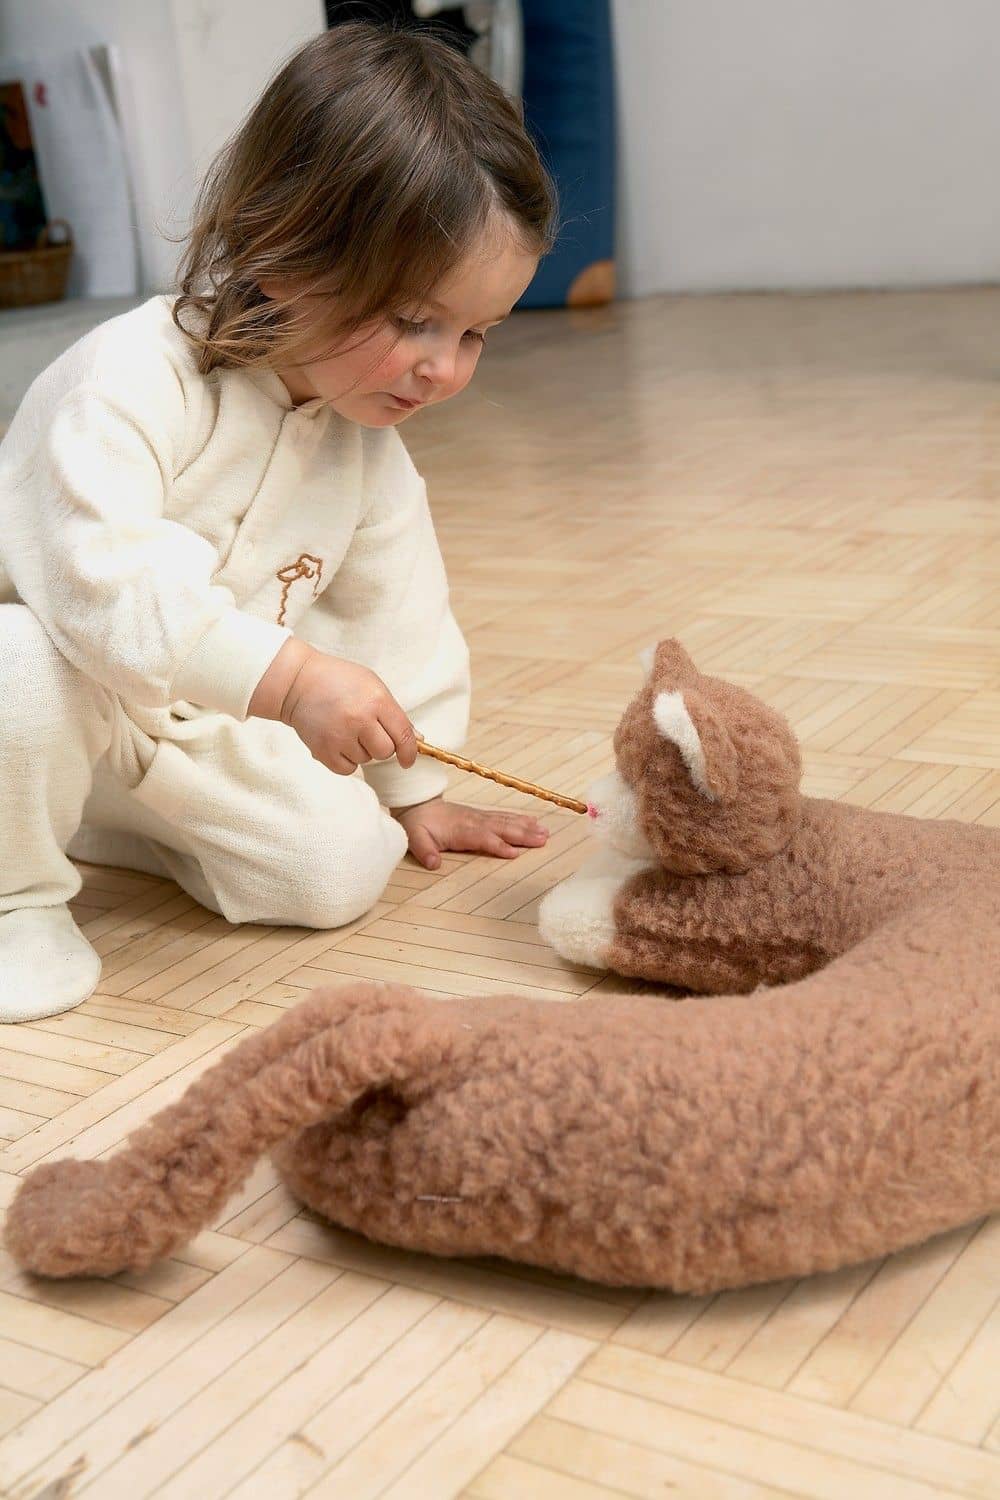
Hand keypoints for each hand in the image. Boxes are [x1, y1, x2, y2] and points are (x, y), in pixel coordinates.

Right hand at [249, 639, 415, 775]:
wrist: (297, 682)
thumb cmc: (339, 680)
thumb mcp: (372, 685)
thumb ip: (395, 713)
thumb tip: (417, 739)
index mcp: (377, 701)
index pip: (404, 735)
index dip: (410, 752)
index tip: (408, 760)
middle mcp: (360, 720)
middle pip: (386, 752)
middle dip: (382, 746)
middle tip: (368, 732)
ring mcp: (340, 736)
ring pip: (366, 760)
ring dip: (361, 750)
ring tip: (346, 729)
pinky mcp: (323, 750)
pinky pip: (347, 769)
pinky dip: (346, 760)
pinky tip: (338, 741)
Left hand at [394, 797, 549, 870]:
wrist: (417, 804)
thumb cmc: (417, 824)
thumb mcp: (415, 838)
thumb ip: (424, 851)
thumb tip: (433, 864)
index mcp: (460, 829)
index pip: (483, 838)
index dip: (498, 845)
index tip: (515, 853)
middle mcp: (474, 821)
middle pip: (501, 828)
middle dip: (522, 834)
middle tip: (542, 839)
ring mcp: (479, 817)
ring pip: (506, 821)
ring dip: (526, 827)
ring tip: (545, 833)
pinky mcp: (481, 816)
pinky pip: (503, 817)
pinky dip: (520, 819)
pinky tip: (533, 822)